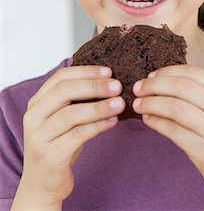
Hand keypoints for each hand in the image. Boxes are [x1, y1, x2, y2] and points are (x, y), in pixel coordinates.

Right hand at [18, 66, 124, 205]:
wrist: (43, 183)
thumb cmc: (58, 145)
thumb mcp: (64, 118)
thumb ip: (76, 100)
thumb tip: (108, 80)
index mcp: (37, 102)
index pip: (61, 77)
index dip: (86, 72)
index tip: (109, 71)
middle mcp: (33, 116)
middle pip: (64, 91)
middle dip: (94, 86)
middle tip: (117, 86)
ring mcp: (39, 136)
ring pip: (71, 113)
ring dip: (99, 107)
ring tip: (120, 104)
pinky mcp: (50, 155)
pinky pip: (78, 135)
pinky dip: (98, 126)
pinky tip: (113, 121)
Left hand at [132, 64, 203, 205]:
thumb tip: (165, 84)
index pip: (193, 72)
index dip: (167, 71)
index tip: (152, 75)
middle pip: (180, 85)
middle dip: (154, 85)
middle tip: (138, 88)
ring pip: (174, 106)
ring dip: (150, 103)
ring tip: (138, 105)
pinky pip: (172, 130)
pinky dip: (155, 122)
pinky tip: (148, 120)